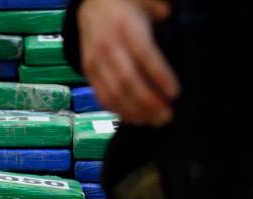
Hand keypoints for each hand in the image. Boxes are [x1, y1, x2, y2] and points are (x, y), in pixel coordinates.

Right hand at [78, 0, 179, 125]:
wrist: (91, 6)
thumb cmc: (127, 5)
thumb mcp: (146, 1)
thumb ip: (161, 12)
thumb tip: (174, 22)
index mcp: (126, 27)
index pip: (144, 55)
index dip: (159, 76)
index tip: (175, 93)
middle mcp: (108, 46)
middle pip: (127, 80)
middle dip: (148, 102)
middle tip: (167, 116)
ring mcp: (96, 61)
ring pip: (113, 92)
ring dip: (134, 111)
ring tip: (154, 121)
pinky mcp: (89, 72)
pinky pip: (101, 96)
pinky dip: (117, 111)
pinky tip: (135, 118)